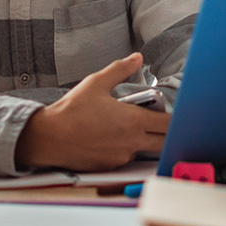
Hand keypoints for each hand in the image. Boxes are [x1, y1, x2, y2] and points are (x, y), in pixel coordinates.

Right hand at [14, 53, 169, 170]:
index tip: (172, 113)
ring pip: (143, 150)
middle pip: (164, 143)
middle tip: (156, 122)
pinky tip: (110, 138)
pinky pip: (125, 158)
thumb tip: (137, 58)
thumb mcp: (96, 83)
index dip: (176, 119)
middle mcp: (132, 142)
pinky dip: (124, 150)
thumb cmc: (71, 110)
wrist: (48, 138)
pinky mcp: (110, 167)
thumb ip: (120, 69)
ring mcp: (121, 157)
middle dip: (164, 133)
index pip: (170, 124)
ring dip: (142, 141)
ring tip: (125, 127)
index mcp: (134, 121)